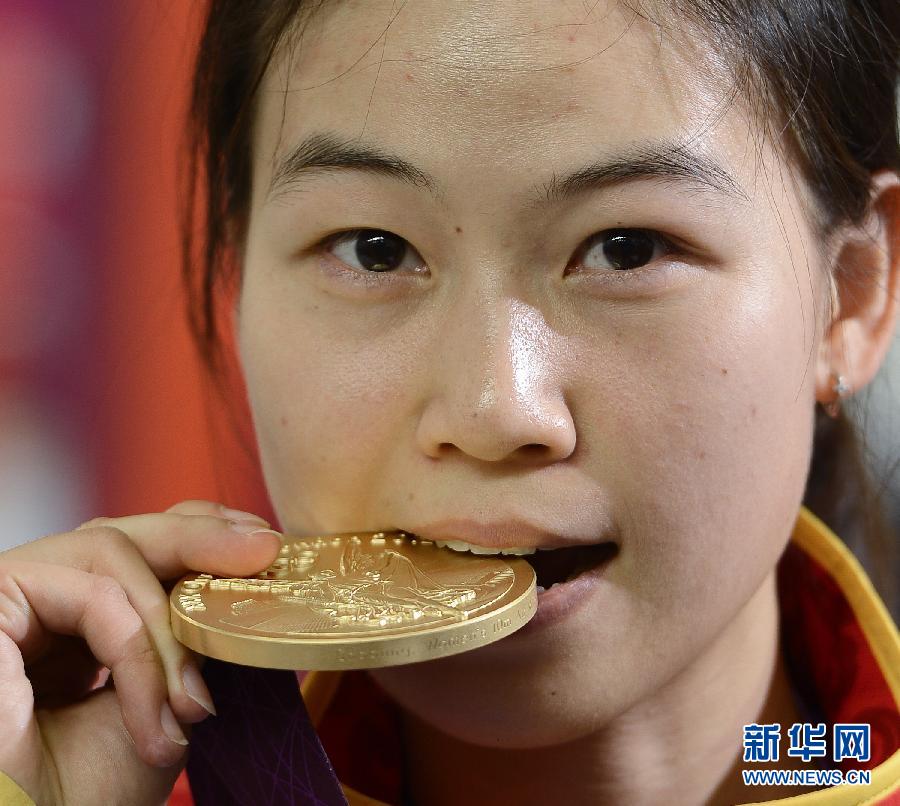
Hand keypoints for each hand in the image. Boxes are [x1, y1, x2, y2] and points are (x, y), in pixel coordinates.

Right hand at [0, 500, 281, 805]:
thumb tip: (243, 577)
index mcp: (68, 621)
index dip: (195, 528)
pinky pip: (92, 595)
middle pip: (121, 532)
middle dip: (201, 539)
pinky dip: (138, 650)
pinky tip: (161, 713)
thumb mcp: (161, 699)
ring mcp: (11, 598)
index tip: (262, 540)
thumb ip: (188, 634)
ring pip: (109, 551)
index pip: (133, 546)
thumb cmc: (83, 795)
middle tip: (262, 550)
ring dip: (171, 629)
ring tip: (193, 706)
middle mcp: (36, 602)